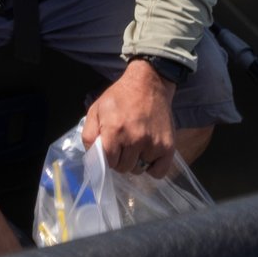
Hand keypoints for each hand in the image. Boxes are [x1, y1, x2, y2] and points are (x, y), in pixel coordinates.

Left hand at [84, 58, 176, 175]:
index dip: (106, 158)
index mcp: (114, 130)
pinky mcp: (168, 146)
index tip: (109, 151)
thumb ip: (89, 135)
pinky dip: (153, 168)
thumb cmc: (120, 98)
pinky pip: (159, 172)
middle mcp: (135, 139)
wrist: (149, 84)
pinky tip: (148, 155)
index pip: (108, 162)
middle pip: (123, 168)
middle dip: (120, 160)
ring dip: (135, 162)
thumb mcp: (96, 109)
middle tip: (122, 146)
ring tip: (136, 146)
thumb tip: (92, 157)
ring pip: (139, 170)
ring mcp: (153, 144)